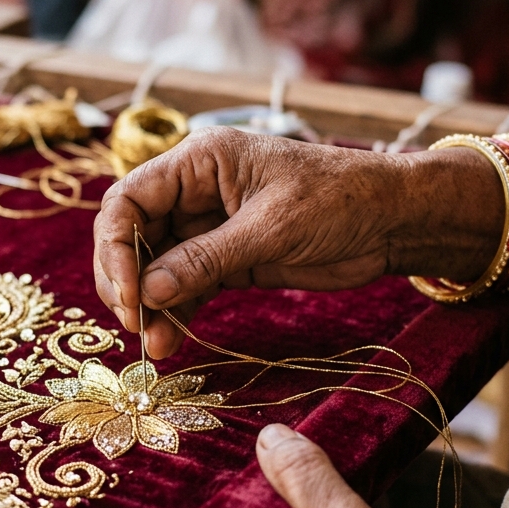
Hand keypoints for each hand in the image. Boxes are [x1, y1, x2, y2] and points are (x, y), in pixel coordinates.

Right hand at [94, 128, 404, 358]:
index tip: (129, 294)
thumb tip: (147, 292)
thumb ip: (207, 258)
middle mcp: (194, 192)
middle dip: (126, 281)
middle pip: (132, 237)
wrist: (393, 220)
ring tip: (153, 345)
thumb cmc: (340, 199)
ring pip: (155, 268)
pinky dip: (175, 314)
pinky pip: (185, 288)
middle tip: (134, 323)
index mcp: (199, 162)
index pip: (129, 200)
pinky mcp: (226, 261)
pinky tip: (168, 342)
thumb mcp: (272, 227)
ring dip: (149, 306)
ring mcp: (208, 229)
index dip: (115, 247)